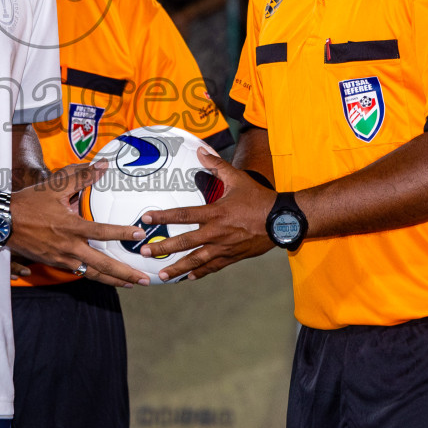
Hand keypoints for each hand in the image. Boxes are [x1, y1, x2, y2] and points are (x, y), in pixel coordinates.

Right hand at [8, 160, 151, 287]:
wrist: (3, 222)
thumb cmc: (28, 202)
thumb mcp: (54, 186)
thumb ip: (80, 176)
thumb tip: (102, 166)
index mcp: (71, 227)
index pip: (103, 232)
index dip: (122, 234)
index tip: (139, 235)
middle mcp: (69, 247)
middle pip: (103, 265)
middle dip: (125, 273)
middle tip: (145, 279)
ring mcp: (62, 259)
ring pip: (92, 274)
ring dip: (113, 280)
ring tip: (131, 283)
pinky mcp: (55, 263)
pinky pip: (79, 272)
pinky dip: (95, 276)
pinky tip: (106, 278)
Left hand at [138, 146, 276, 281]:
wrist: (282, 220)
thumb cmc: (259, 198)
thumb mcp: (238, 178)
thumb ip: (217, 165)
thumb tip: (201, 150)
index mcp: (215, 212)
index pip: (182, 214)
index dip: (162, 216)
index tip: (146, 219)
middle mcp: (216, 232)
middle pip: (184, 242)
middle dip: (163, 248)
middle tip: (144, 252)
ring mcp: (224, 247)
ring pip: (196, 260)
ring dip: (178, 268)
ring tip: (162, 275)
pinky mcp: (232, 257)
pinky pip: (212, 267)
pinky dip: (199, 272)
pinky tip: (188, 277)